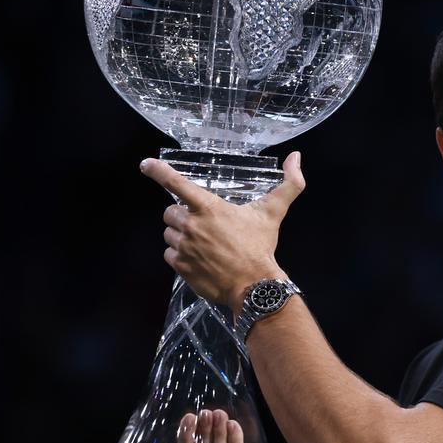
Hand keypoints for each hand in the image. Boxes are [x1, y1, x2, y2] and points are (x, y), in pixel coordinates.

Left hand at [141, 152, 305, 305]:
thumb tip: (296, 157)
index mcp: (208, 207)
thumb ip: (288, 183)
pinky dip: (180, 255)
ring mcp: (183, 247)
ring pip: (169, 234)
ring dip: (181, 236)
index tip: (146, 165)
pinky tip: (198, 259)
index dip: (158, 170)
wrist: (253, 285)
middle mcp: (191, 225)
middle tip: (202, 225)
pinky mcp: (180, 266)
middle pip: (170, 211)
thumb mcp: (274, 212)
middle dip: (182, 216)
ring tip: (203, 244)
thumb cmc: (260, 246)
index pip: (176, 182)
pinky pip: (170, 255)